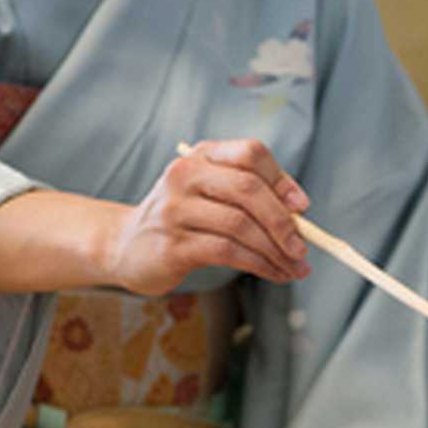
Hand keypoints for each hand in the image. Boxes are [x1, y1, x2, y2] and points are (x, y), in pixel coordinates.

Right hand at [104, 139, 312, 294]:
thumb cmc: (181, 220)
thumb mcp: (209, 195)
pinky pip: (227, 252)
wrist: (125, 247)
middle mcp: (185, 176)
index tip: (302, 208)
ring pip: (240, 226)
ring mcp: (175, 210)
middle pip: (248, 190)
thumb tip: (299, 215)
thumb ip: (248, 196)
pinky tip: (272, 274)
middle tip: (302, 248)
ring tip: (294, 268)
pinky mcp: (172, 245)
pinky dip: (258, 265)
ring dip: (275, 250)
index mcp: (200, 156)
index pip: (250, 154)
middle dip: (283, 222)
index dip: (281, 180)